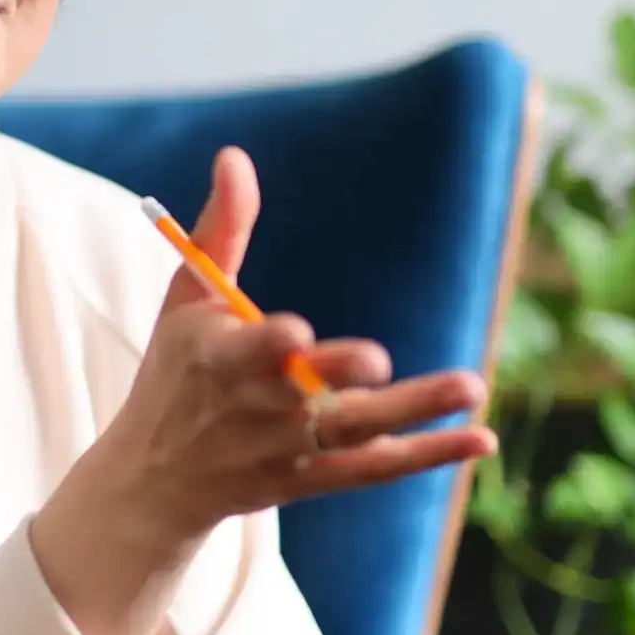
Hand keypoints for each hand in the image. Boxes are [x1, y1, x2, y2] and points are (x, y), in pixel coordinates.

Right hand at [109, 146, 496, 546]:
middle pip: (304, 396)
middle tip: (378, 362)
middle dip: (337, 376)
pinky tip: (479, 438)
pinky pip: (373, 468)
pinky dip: (426, 456)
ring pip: (354, 430)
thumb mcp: (185, 298)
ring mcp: (285, 448)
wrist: (155, 479)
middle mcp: (253, 407)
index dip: (269, 346)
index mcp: (216, 358)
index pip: (244, 354)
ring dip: (414, 412)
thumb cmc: (175, 370)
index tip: (296, 335)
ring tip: (471, 386)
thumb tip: (234, 155)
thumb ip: (220, 229)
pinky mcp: (310, 479)